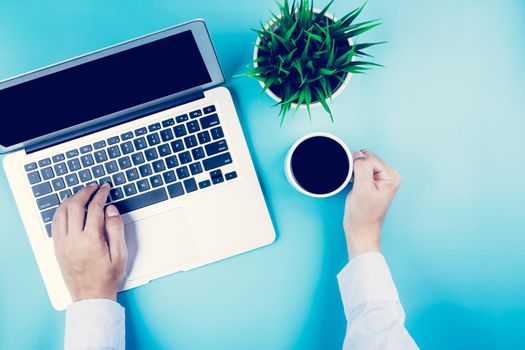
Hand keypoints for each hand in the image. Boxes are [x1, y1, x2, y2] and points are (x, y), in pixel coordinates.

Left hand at [52, 183, 127, 301]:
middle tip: (93, 187)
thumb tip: (111, 210)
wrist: (91, 296)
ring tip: (80, 194)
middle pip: (75, 206)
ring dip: (71, 199)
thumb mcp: (120, 254)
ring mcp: (63, 244)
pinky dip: (61, 211)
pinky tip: (67, 207)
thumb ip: (116, 229)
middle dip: (85, 192)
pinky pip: (55, 223)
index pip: (95, 208)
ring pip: (62, 212)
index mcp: (91, 240)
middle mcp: (74, 240)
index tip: (105, 188)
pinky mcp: (57, 248)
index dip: (101, 194)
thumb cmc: (107, 277)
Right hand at [343, 150, 400, 257]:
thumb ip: (361, 167)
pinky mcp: (373, 182)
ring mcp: (382, 179)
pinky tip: (355, 186)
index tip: (356, 182)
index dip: (358, 167)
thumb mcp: (362, 188)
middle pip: (367, 158)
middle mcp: (389, 175)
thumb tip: (358, 155)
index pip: (369, 157)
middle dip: (357, 168)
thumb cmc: (362, 214)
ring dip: (355, 172)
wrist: (360, 230)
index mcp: (391, 176)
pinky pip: (361, 170)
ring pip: (362, 163)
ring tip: (356, 187)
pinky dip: (354, 175)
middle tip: (356, 185)